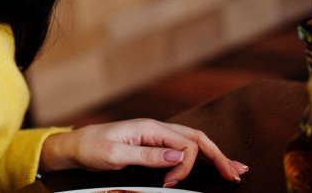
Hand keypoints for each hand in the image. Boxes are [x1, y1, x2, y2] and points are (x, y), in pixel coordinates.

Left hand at [39, 119, 249, 187]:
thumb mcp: (117, 154)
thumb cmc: (91, 148)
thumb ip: (148, 155)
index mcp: (149, 128)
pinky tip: (210, 162)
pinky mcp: (151, 144)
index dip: (186, 166)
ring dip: (214, 155)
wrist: (74, 145)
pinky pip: (181, 147)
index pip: (185, 144)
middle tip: (237, 174)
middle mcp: (155, 128)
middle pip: (196, 138)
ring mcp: (154, 135)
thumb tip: (179, 156)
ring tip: (234, 169)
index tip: (171, 184)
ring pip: (192, 142)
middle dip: (218, 155)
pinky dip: (199, 155)